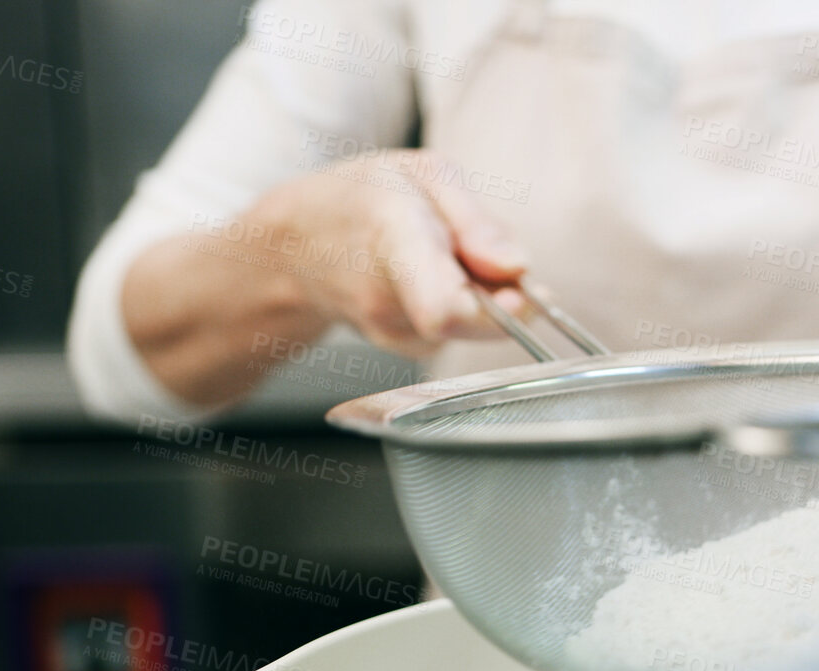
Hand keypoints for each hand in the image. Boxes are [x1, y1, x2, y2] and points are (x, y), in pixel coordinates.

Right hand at [245, 148, 527, 357]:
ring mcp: (388, 331)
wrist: (293, 247)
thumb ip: (476, 221)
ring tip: (443, 256)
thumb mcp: (421, 174)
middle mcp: (386, 297)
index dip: (496, 311)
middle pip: (468, 321)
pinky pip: (456, 331)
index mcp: (393, 237)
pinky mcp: (400, 348)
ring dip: (480, 294)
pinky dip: (461, 306)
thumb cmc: (359, 197)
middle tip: (492, 255)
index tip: (526, 295)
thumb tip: (517, 267)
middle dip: (501, 291)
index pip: (443, 305)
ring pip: (469, 324)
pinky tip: (431, 279)